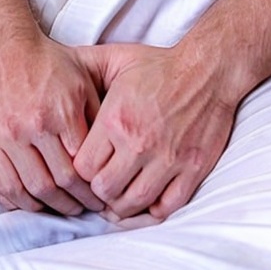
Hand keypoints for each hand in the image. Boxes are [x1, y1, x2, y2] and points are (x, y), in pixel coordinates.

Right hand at [0, 30, 106, 216]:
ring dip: (41, 207)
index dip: (90, 192)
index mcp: (56, 115)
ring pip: (21, 190)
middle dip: (70, 204)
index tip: (97, 200)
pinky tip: (25, 200)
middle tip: (80, 209)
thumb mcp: (82, 83)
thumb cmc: (49, 64)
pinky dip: (9, 197)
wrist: (5, 46)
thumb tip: (110, 156)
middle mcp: (25, 129)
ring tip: (55, 208)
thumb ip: (96, 119)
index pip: (77, 171)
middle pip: (51, 186)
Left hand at [73, 41, 236, 222]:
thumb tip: (62, 81)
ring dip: (123, 205)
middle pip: (104, 190)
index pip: (82, 168)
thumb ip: (87, 72)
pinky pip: (166, 207)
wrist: (208, 70)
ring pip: (133, 204)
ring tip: (121, 195)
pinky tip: (147, 200)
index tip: (86, 168)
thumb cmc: (160, 66)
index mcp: (116, 119)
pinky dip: (153, 210)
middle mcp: (139, 143)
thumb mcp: (118, 60)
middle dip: (99, 191)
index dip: (80, 172)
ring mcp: (168, 159)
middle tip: (102, 184)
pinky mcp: (192, 169)